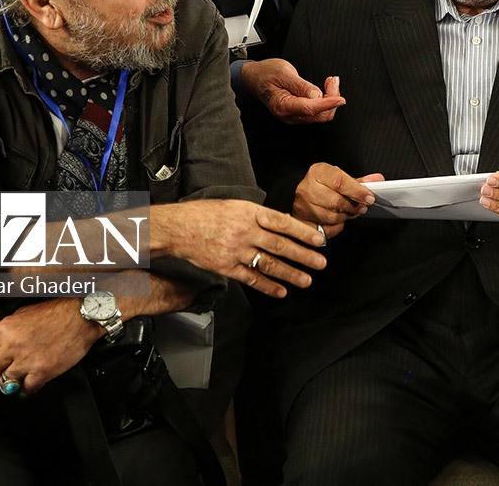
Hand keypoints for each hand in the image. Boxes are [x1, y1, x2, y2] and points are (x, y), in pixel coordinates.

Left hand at [0, 299, 102, 393]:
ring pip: (6, 382)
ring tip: (21, 374)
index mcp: (5, 330)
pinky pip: (26, 388)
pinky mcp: (42, 371)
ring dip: (12, 380)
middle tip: (5, 369)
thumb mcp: (19, 315)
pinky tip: (32, 379)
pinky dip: (27, 387)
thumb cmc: (56, 313)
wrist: (82, 317)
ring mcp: (27, 360)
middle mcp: (13, 346)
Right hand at [154, 199, 327, 297]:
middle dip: (304, 255)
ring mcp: (235, 251)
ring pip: (268, 264)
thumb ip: (258, 216)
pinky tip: (281, 291)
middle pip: (280, 245)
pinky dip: (267, 286)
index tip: (319, 239)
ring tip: (306, 280)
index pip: (283, 222)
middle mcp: (245, 231)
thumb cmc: (206, 214)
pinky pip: (251, 278)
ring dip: (290, 273)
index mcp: (249, 212)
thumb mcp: (235, 206)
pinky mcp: (226, 267)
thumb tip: (284, 225)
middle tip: (321, 263)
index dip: (303, 232)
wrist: (177, 228)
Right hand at [241, 58, 343, 123]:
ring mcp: (294, 115)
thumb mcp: (284, 73)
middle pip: (319, 115)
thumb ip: (301, 85)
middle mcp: (289, 115)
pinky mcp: (298, 112)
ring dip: (330, 99)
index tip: (340, 98)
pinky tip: (326, 89)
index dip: (328, 104)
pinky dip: (325, 101)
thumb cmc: (266, 73)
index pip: (310, 109)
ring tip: (331, 82)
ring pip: (320, 115)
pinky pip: (316, 111)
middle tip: (333, 80)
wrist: (255, 76)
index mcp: (283, 106)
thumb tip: (316, 95)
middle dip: (331, 99)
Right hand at [293, 163, 379, 237]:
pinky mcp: (302, 221)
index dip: (357, 191)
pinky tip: (337, 219)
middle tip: (362, 207)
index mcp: (317, 172)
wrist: (301, 196)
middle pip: (337, 201)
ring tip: (349, 212)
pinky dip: (336, 225)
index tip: (369, 198)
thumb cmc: (322, 186)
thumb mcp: (339, 179)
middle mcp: (307, 188)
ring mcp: (302, 205)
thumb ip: (359, 181)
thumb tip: (378, 180)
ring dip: (345, 216)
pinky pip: (326, 228)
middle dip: (353, 207)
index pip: (340, 181)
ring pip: (332, 216)